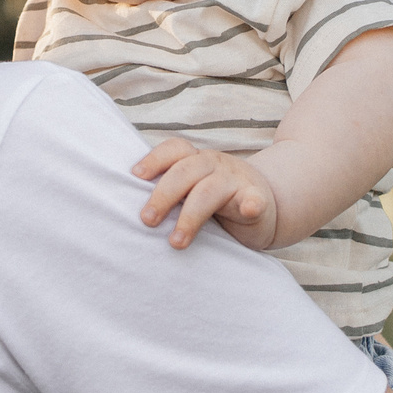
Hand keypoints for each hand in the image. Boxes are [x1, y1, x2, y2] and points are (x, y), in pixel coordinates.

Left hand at [133, 142, 279, 249]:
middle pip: (186, 171)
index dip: (154, 160)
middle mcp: (215, 165)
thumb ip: (170, 192)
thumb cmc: (217, 201)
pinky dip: (251, 203)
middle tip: (147, 220)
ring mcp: (238, 181)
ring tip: (176, 242)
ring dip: (190, 216)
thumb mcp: (193, 190)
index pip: (174, 150)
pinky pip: (254, 199)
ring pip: (210, 191)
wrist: (267, 205)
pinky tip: (248, 209)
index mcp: (196, 160)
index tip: (135, 176)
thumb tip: (125, 209)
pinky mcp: (259, 201)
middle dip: (163, 195)